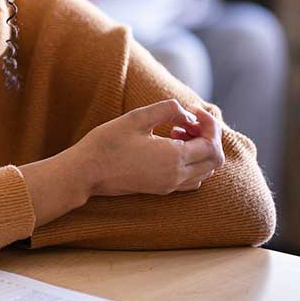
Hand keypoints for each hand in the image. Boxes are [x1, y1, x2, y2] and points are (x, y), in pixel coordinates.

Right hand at [77, 99, 224, 197]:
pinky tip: (172, 150)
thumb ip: (168, 110)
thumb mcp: (137, 118)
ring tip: (177, 133)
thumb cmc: (107, 143)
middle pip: (214, 160)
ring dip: (200, 151)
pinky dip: (193, 164)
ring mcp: (169, 186)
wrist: (86, 172)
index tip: (194, 110)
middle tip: (187, 121)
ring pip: (205, 172)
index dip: (209, 124)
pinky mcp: (160, 190)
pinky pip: (191, 180)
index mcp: (174, 157)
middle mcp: (176, 176)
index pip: (212, 144)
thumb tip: (187, 115)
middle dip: (208, 137)